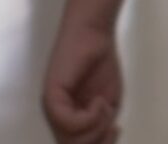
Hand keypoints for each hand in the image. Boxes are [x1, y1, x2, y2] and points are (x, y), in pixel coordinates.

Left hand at [41, 18, 123, 143]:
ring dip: (96, 128)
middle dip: (99, 140)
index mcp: (68, 120)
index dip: (100, 143)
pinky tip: (98, 101)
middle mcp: (56, 117)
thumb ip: (100, 126)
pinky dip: (90, 117)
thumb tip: (96, 142)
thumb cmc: (101, 64)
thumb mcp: (106, 104)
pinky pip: (69, 123)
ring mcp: (52, 109)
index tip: (116, 129)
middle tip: (112, 124)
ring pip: (71, 141)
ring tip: (104, 107)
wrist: (94, 34)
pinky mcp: (51, 98)